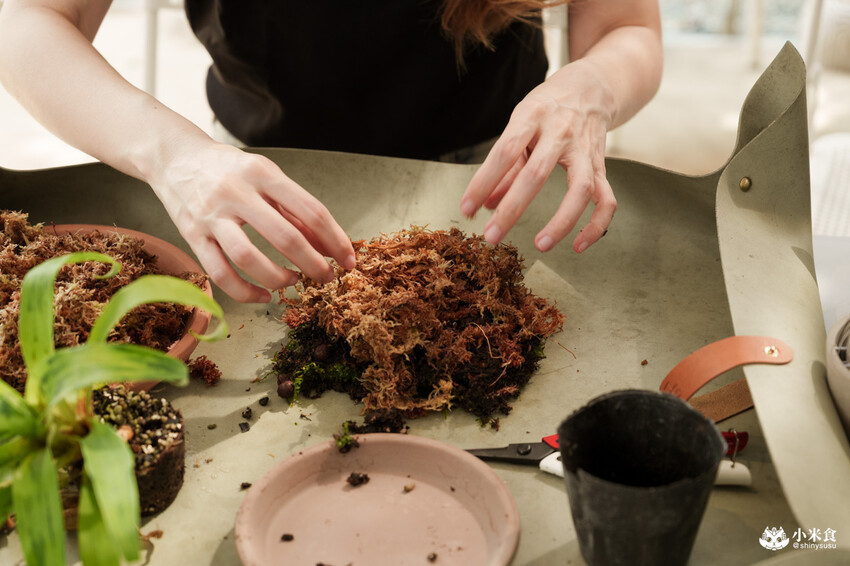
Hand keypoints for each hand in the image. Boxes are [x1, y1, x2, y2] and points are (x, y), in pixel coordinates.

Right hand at [149, 142, 355, 302]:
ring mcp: (211, 216)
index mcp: (262, 173)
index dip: (335, 239)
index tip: (348, 260)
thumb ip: (296, 210)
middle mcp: (236, 192)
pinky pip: (220, 273)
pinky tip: (263, 296)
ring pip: (249, 259)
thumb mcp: (266, 177)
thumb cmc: (229, 169)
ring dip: (278, 278)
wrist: (174, 157)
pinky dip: (245, 292)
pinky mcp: (192, 236)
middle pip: (285, 236)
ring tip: (292, 281)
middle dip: (313, 263)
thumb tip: (328, 245)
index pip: (310, 210)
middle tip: (327, 277)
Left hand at [460, 61, 615, 253]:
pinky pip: (605, 199)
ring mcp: (585, 149)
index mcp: (532, 117)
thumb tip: (485, 205)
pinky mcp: (602, 165)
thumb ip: (505, 165)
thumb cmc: (546, 108)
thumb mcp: (519, 123)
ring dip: (561, 221)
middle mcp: (561, 132)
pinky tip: (578, 246)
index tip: (466, 209)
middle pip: (536, 174)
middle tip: (491, 236)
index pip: (504, 152)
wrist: (592, 86)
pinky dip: (596, 226)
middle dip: (512, 209)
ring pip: (580, 189)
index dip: (483, 181)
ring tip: (540, 245)